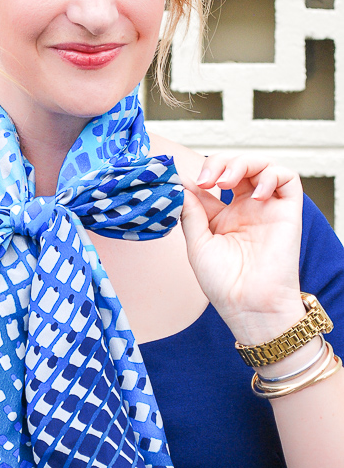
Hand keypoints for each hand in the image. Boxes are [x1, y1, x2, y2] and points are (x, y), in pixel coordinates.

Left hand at [180, 153, 304, 343]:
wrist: (247, 304)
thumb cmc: (223, 283)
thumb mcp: (198, 244)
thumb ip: (191, 213)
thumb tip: (180, 187)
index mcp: (222, 217)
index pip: (212, 183)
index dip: (198, 175)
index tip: (182, 181)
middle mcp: (245, 209)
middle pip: (236, 167)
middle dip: (219, 163)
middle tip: (205, 179)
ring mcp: (266, 208)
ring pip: (261, 166)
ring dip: (242, 164)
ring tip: (225, 182)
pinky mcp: (287, 211)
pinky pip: (287, 178)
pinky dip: (271, 175)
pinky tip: (254, 194)